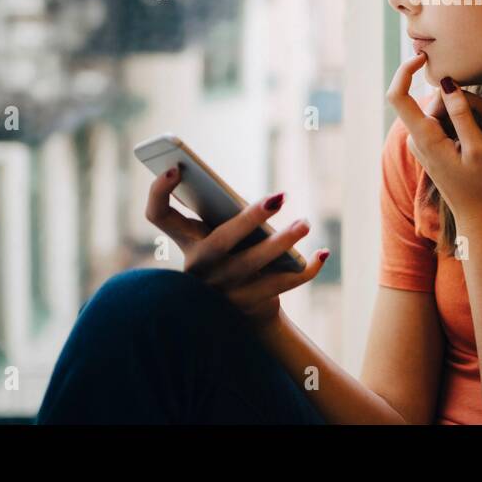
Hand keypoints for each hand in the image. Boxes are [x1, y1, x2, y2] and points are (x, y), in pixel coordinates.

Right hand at [145, 165, 329, 329]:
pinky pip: (282, 284)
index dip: (158, 191)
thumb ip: (231, 217)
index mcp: (188, 241)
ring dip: (283, 242)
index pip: (158, 215)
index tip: (175, 167)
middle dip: (249, 219)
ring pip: (253, 264)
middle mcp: (200, 267)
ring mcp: (222, 290)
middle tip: (279, 197)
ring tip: (305, 223)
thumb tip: (268, 203)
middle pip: (220, 242)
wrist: (243, 313)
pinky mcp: (249, 304)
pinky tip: (323, 253)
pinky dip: (306, 269)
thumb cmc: (233, 258)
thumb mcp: (223, 236)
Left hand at [385, 52, 481, 229]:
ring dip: (473, 117)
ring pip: (447, 109)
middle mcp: (418, 137)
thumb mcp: (478, 148)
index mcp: (424, 137)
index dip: (405, 70)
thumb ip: (462, 114)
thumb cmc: (480, 186)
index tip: (424, 57)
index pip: (398, 95)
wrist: (476, 216)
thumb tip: (447, 82)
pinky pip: (448, 121)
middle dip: (468, 104)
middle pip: (438, 100)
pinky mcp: (433, 143)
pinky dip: (468, 124)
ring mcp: (424, 140)